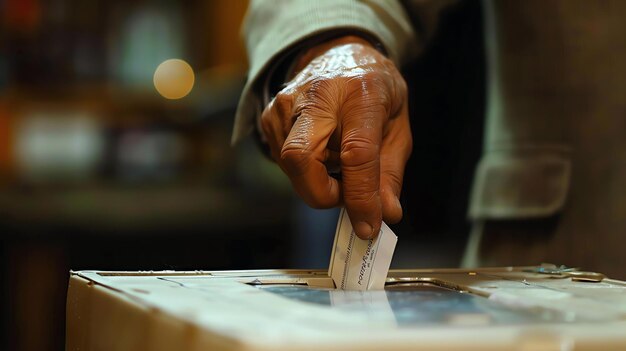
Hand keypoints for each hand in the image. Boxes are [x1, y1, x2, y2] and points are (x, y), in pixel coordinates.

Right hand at [260, 36, 411, 238]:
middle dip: (322, 194)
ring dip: (318, 181)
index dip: (361, 196)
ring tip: (339, 161)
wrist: (337, 52)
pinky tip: (322, 152)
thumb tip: (386, 214)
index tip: (368, 225)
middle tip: (346, 195)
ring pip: (291, 168)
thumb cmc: (372, 89)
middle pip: (301, 160)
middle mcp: (318, 95)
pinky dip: (307, 170)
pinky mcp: (268, 116)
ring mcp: (285, 104)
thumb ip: (391, 172)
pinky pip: (284, 162)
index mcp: (361, 93)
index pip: (356, 153)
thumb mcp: (397, 125)